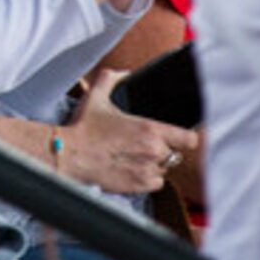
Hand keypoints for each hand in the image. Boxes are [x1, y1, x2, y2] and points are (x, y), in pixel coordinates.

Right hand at [57, 78, 199, 195]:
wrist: (70, 155)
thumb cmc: (83, 128)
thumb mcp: (96, 97)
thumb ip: (111, 79)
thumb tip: (123, 73)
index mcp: (150, 129)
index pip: (189, 139)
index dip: (186, 137)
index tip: (180, 137)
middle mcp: (154, 151)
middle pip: (175, 153)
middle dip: (163, 149)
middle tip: (144, 145)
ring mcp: (147, 170)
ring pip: (165, 169)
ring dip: (155, 164)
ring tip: (136, 157)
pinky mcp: (139, 186)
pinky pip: (155, 183)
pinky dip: (148, 178)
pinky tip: (132, 169)